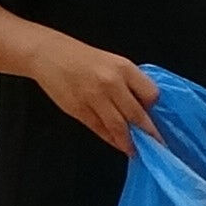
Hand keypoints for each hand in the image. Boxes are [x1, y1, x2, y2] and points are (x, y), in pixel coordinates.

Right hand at [35, 38, 159, 154]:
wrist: (49, 54)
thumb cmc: (83, 58)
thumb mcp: (113, 62)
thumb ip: (128, 82)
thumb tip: (143, 106)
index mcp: (124, 68)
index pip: (151, 94)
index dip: (153, 107)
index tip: (154, 116)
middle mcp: (112, 83)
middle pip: (137, 115)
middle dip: (148, 133)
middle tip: (157, 144)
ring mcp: (95, 99)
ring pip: (119, 127)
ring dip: (129, 142)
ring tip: (137, 150)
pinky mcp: (79, 111)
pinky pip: (100, 130)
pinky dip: (111, 139)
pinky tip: (118, 144)